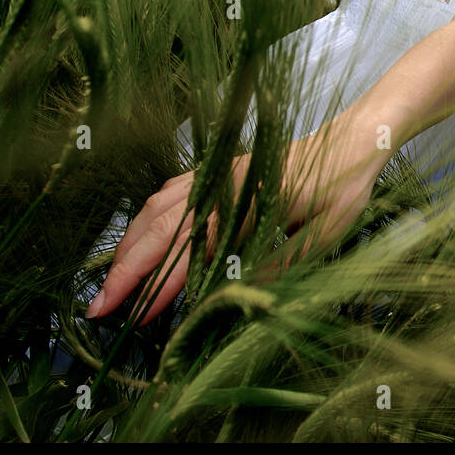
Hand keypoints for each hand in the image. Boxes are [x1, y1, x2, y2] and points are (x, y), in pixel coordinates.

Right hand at [87, 113, 390, 323]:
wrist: (355, 140)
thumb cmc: (344, 186)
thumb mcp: (324, 234)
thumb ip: (280, 264)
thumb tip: (236, 298)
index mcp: (247, 200)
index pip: (189, 248)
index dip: (158, 284)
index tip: (134, 315)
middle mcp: (224, 183)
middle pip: (160, 227)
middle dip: (125, 269)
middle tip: (99, 307)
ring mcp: (220, 174)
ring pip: (159, 208)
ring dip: (131, 244)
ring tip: (112, 282)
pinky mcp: (223, 170)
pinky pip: (173, 193)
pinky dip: (150, 218)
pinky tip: (141, 237)